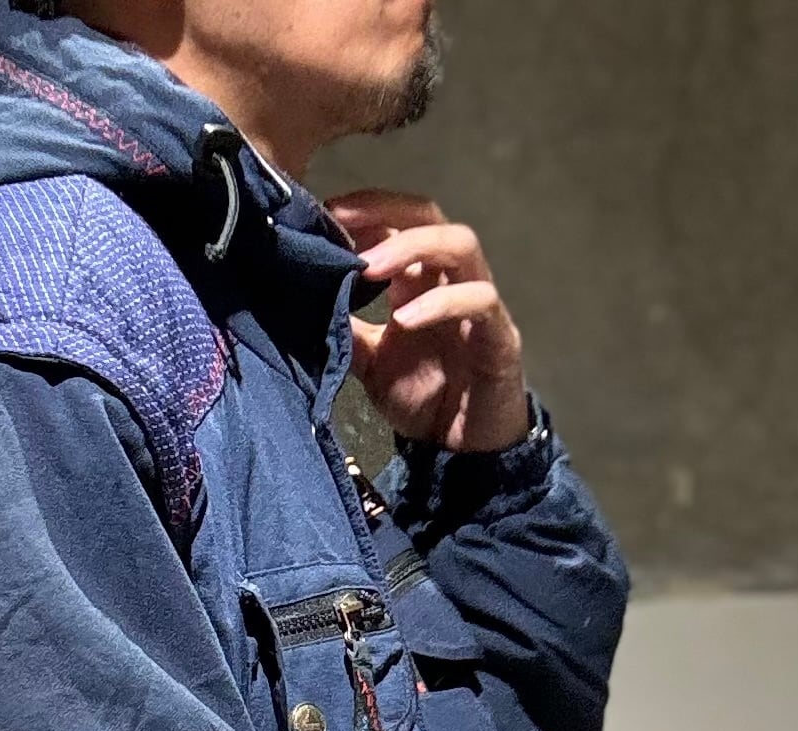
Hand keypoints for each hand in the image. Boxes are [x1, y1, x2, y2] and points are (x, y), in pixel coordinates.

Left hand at [325, 188, 529, 455]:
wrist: (459, 452)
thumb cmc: (422, 398)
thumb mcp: (368, 362)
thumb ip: (342, 329)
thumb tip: (297, 301)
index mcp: (417, 280)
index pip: (396, 221)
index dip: (363, 210)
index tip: (320, 212)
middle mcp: (449, 280)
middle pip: (428, 215)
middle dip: (385, 211)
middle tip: (341, 221)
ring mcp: (477, 304)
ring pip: (460, 244)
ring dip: (413, 245)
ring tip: (370, 265)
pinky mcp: (499, 335)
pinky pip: (479, 301)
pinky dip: (442, 303)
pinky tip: (405, 319)